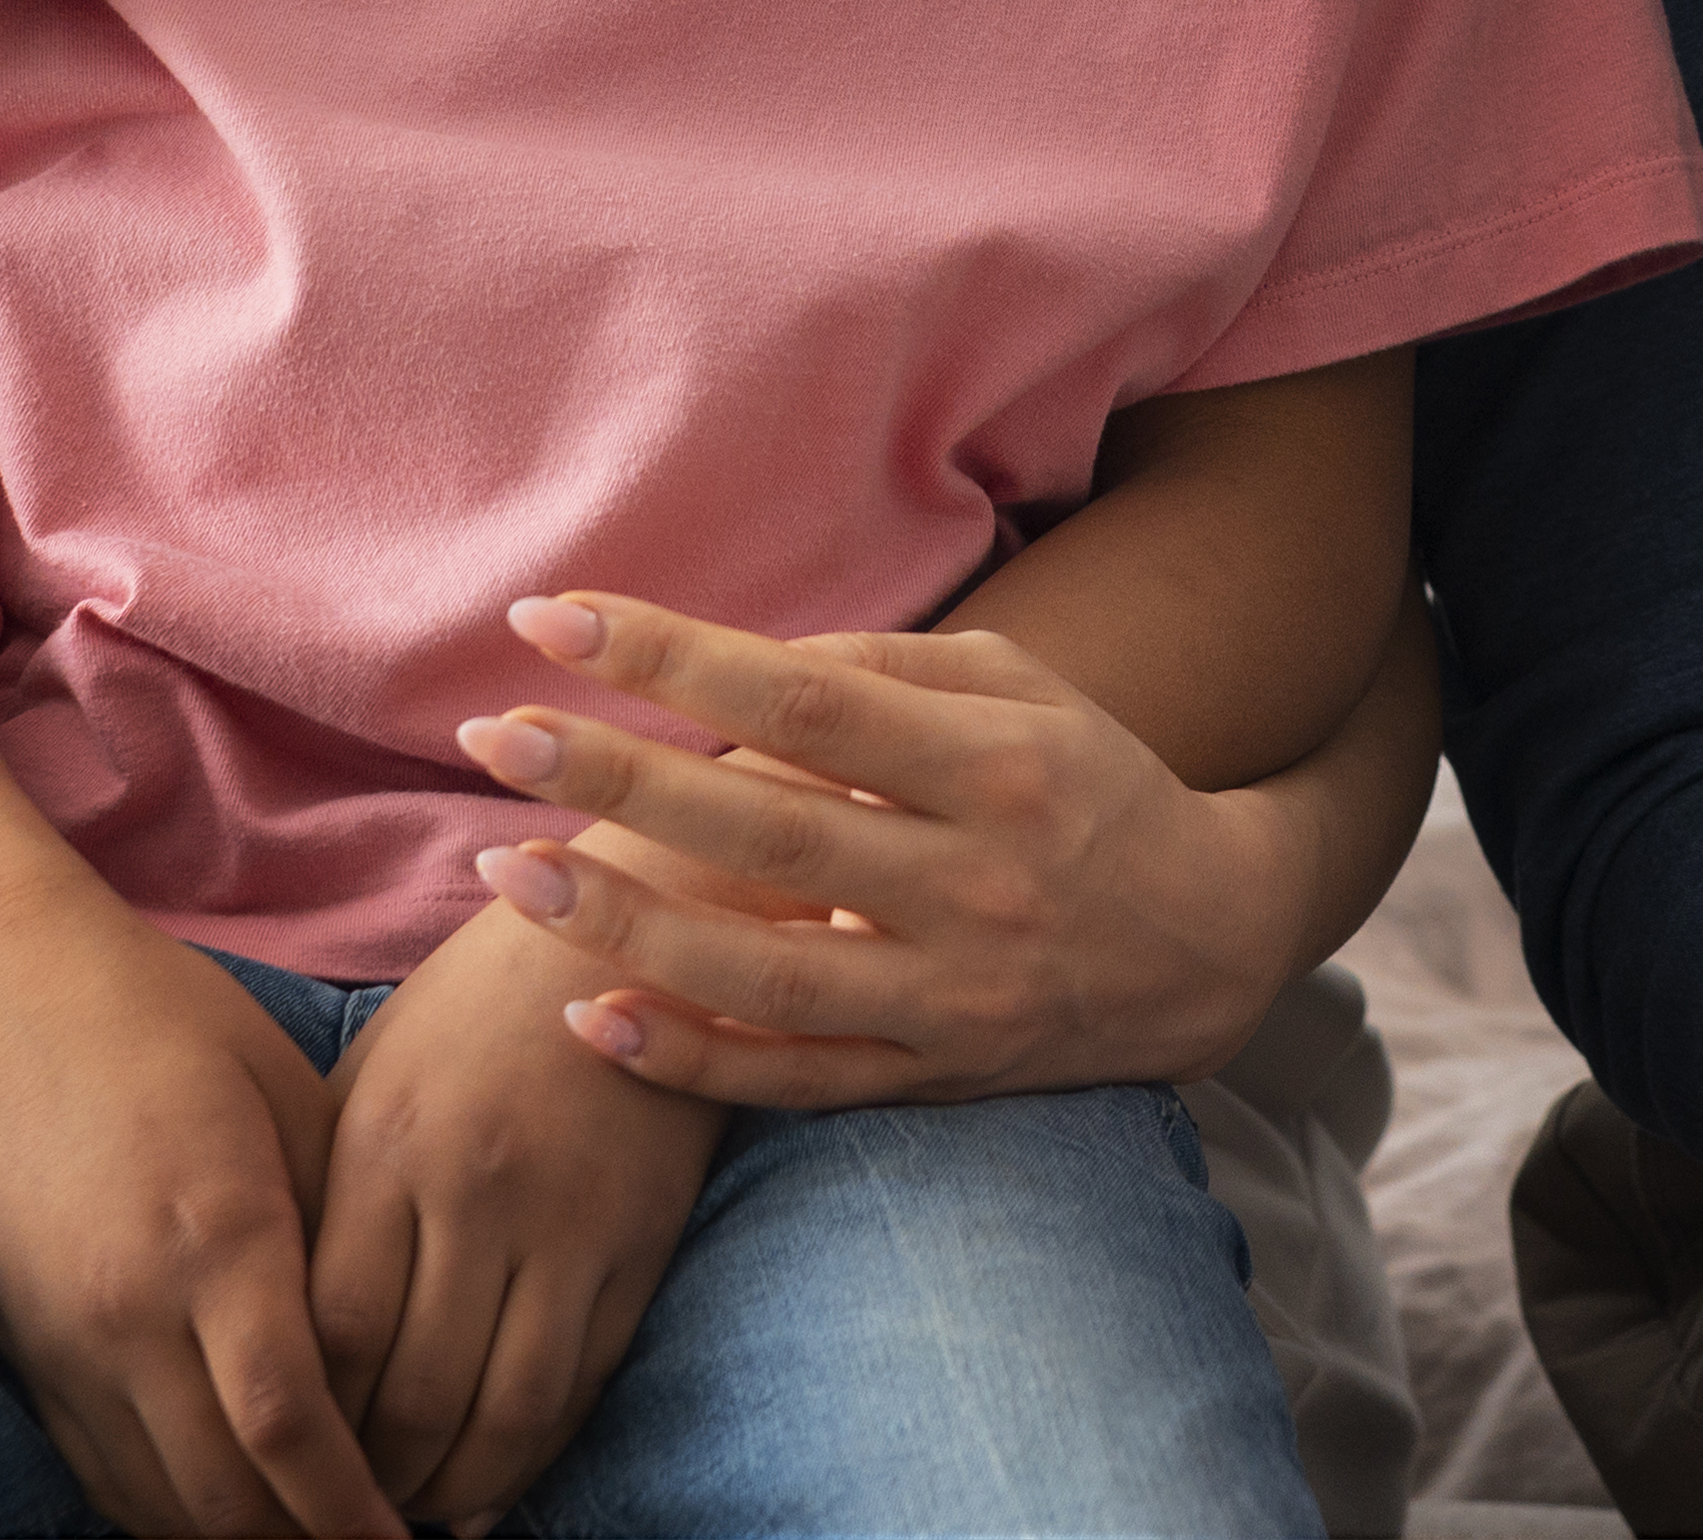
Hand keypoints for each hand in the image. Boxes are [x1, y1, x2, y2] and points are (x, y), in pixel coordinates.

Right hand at [0, 879, 399, 1537]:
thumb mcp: (287, 1095)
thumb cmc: (161, 1018)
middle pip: (228, 1500)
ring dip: (244, 1538)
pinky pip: (103, 1476)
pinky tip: (233, 1504)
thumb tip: (408, 1339)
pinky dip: (170, 1510)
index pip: (294, 1430)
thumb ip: (341, 1226)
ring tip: (317, 1531)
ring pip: (160, 1507)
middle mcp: (130, 1313)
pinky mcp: (26, 1352)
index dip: (354, 1512)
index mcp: (219, 1237)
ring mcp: (64, 1343)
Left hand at [306, 908, 721, 1528]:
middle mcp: (475, 1191)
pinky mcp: (641, 1243)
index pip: (331, 1331)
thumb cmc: (474, 1012)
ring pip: (504, 1412)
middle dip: (370, 1478)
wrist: (638, 936)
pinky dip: (530, 1459)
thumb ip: (328, 1198)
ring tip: (413, 1512)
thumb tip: (273, 1336)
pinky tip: (487, 1490)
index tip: (281, 1456)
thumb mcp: (375, 1079)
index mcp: (390, 1144)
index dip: (305, 1419)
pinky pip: (582, 1384)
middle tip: (341, 1510)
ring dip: (450, 1488)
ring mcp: (569, 1222)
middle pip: (412, 1390)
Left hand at [451, 590, 1323, 1106]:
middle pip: (767, 832)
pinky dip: (689, 1060)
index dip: (674, 658)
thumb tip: (735, 663)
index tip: (552, 620)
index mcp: (997, 762)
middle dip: (614, 780)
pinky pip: (796, 1082)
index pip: (807, 699)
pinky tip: (590, 1017)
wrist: (1210, 941)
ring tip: (506, 873)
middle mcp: (975, 881)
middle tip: (491, 736)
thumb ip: (886, 666)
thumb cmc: (1090, 782)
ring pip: (764, 973)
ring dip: (623, 926)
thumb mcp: (1022, 687)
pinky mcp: (935, 1077)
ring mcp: (953, 994)